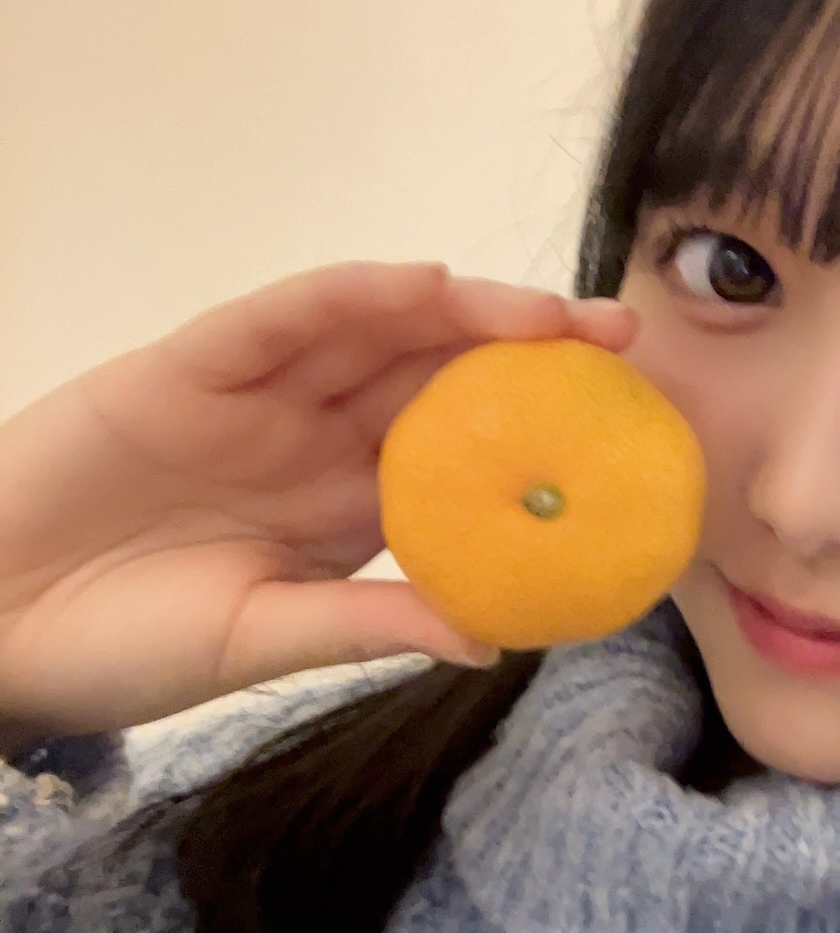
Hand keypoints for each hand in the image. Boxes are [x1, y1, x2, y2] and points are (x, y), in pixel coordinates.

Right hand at [0, 260, 636, 735]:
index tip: (624, 426)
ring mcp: (252, 397)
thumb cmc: (122, 645)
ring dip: (460, 311)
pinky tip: (418, 287)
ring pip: (371, 331)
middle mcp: (310, 440)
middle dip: (526, 347)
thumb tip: (493, 638)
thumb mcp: (263, 642)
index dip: (535, 429)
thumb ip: (369, 625)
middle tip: (619, 336)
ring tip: (546, 310)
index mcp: (343, 508)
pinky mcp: (186, 366)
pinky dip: (344, 296)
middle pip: (433, 373)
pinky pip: (275, 318)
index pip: (458, 451)